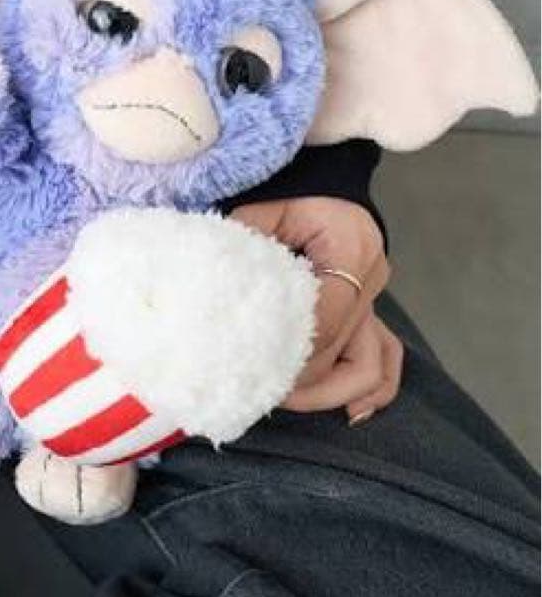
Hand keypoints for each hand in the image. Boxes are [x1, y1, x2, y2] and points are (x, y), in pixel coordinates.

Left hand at [231, 197, 402, 423]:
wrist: (323, 181)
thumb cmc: (291, 191)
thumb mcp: (264, 206)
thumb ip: (242, 237)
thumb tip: (212, 278)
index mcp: (349, 249)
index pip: (325, 316)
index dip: (295, 347)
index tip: (258, 365)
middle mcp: (371, 278)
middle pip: (342, 347)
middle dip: (301, 375)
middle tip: (255, 386)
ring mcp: (375, 299)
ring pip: (372, 363)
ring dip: (334, 391)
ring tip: (291, 401)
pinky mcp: (370, 312)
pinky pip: (385, 358)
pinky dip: (373, 389)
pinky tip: (352, 414)